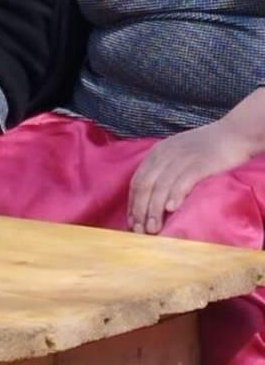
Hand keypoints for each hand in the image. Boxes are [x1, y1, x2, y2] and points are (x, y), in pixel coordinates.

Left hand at [127, 120, 252, 234]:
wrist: (233, 134)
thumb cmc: (205, 148)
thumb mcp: (176, 153)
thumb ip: (163, 169)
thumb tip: (152, 199)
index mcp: (157, 152)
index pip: (137, 180)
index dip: (133, 203)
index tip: (131, 222)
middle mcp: (165, 154)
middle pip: (145, 185)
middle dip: (140, 210)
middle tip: (140, 231)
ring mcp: (182, 158)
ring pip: (161, 186)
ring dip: (154, 209)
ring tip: (153, 228)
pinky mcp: (200, 163)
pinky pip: (183, 180)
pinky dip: (175, 195)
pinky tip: (171, 209)